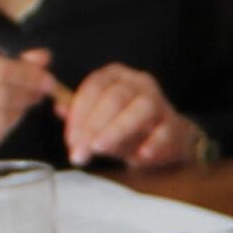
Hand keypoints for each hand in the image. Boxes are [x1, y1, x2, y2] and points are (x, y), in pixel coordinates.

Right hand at [0, 46, 58, 170]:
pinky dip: (5, 130)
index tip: (47, 78)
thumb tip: (44, 57)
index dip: (28, 74)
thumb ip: (3, 62)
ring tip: (22, 107)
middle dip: (27, 95)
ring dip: (18, 114)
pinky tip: (5, 122)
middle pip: (0, 95)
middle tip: (41, 94)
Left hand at [60, 61, 200, 169]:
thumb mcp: (97, 120)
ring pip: (141, 108)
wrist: (164, 139)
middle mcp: (139, 82)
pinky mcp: (174, 124)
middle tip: (80, 151)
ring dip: (118, 130)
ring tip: (100, 149)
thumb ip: (78, 115)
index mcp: (115, 76)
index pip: (94, 87)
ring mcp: (159, 102)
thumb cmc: (124, 127)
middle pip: (115, 97)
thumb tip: (58, 107)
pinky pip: (164, 131)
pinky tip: (138, 157)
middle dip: (94, 126)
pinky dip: (152, 144)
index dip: (79, 114)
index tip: (70, 140)